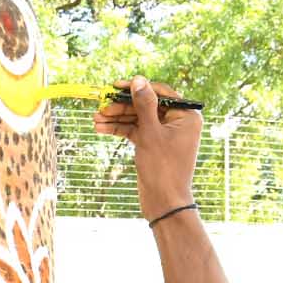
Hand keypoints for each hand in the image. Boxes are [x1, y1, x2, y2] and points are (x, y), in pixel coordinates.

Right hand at [94, 75, 203, 221]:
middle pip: (146, 105)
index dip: (137, 88)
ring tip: (96, 119)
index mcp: (186, 115)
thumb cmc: (163, 168)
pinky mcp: (153, 144)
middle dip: (122, 107)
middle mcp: (177, 121)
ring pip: (138, 118)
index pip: (160, 92)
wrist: (164, 202)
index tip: (115, 86)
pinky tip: (102, 129)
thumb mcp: (150, 133)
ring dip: (117, 118)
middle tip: (101, 107)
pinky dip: (120, 130)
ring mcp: (164, 133)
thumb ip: (144, 105)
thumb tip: (139, 79)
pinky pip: (136, 131)